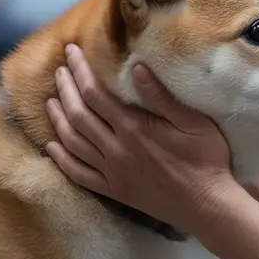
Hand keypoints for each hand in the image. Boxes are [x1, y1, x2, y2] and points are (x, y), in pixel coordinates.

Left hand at [46, 44, 237, 230]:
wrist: (207, 205)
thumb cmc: (206, 158)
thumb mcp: (193, 122)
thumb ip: (161, 96)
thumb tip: (136, 67)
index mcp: (135, 128)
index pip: (95, 94)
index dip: (80, 71)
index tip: (70, 53)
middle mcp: (116, 149)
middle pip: (78, 115)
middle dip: (65, 89)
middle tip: (58, 71)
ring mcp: (112, 172)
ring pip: (73, 142)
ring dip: (58, 120)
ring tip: (51, 101)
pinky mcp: (114, 191)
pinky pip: (79, 174)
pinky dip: (62, 159)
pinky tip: (52, 146)